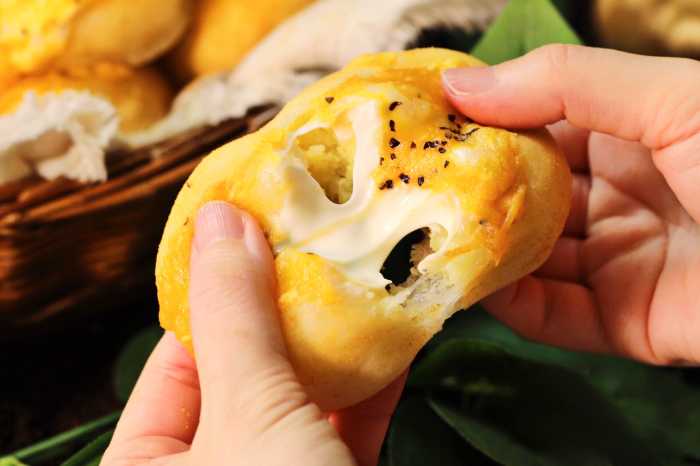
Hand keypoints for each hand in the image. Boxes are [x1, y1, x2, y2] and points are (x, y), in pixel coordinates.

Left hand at [102, 202, 405, 465]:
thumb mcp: (249, 415)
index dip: (214, 297)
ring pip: (304, 397)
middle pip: (247, 374)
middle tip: (313, 246)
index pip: (172, 364)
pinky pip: (350, 422)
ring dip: (339, 341)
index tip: (253, 239)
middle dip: (288, 313)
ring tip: (360, 273)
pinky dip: (374, 382)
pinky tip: (394, 330)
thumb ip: (235, 318)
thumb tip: (220, 220)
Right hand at [443, 44, 699, 364]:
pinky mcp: (623, 322)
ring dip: (480, 252)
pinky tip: (471, 286)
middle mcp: (614, 198)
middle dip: (469, 194)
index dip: (479, 126)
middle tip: (402, 190)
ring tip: (419, 241)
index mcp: (627, 136)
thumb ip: (565, 83)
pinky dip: (510, 305)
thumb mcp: (673, 98)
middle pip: (523, 198)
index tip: (418, 128)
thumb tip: (459, 83)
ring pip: (529, 259)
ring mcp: (616, 262)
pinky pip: (552, 316)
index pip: (534, 129)